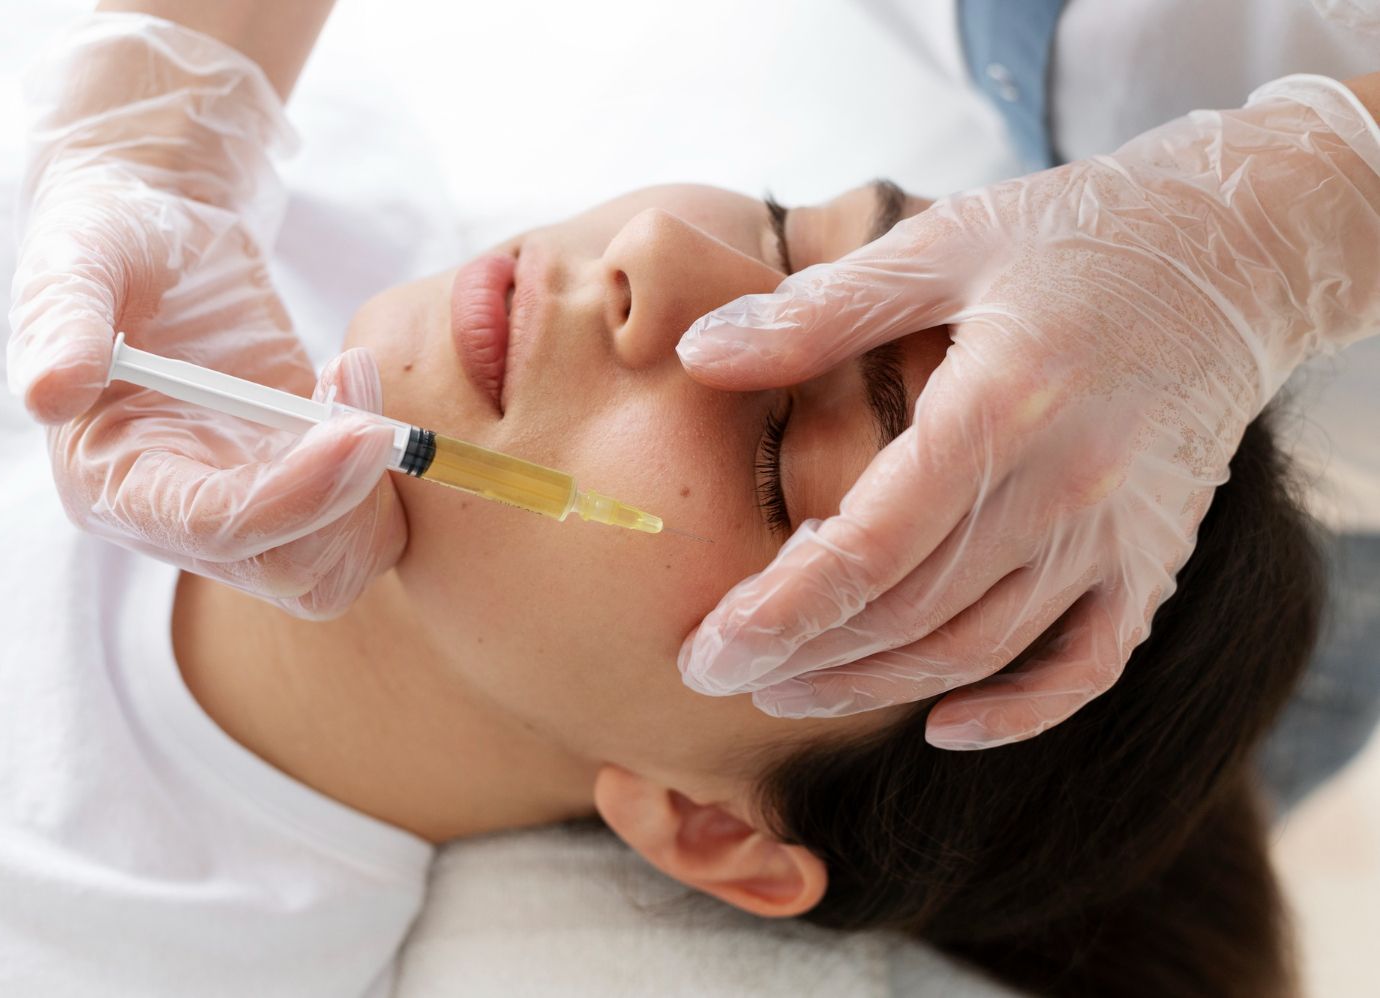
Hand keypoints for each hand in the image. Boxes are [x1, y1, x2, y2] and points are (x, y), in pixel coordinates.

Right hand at [8, 15, 403, 617]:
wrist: (165, 233)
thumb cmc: (113, 239)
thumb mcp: (78, 258)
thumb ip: (61, 321)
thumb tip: (48, 392)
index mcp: (111, 484)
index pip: (218, 530)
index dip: (298, 494)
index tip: (362, 429)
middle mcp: (177, 520)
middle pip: (291, 571)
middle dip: (348, 495)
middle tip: (357, 386)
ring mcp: (243, 510)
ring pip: (337, 565)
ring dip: (372, 484)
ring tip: (348, 375)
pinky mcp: (294, 489)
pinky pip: (363, 526)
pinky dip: (383, 474)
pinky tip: (352, 388)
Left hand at [676, 75, 1379, 747]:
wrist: (1237, 248)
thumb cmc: (1073, 236)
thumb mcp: (941, 244)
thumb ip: (819, 310)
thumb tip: (697, 351)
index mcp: (1002, 403)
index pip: (871, 544)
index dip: (779, 612)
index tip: (704, 653)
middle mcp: (1065, 486)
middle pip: (913, 612)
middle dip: (804, 659)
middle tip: (718, 675)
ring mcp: (1117, 534)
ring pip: (980, 648)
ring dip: (876, 687)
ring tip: (788, 692)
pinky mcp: (1154, 558)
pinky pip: (1086, 665)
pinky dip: (1017, 712)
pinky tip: (943, 727)